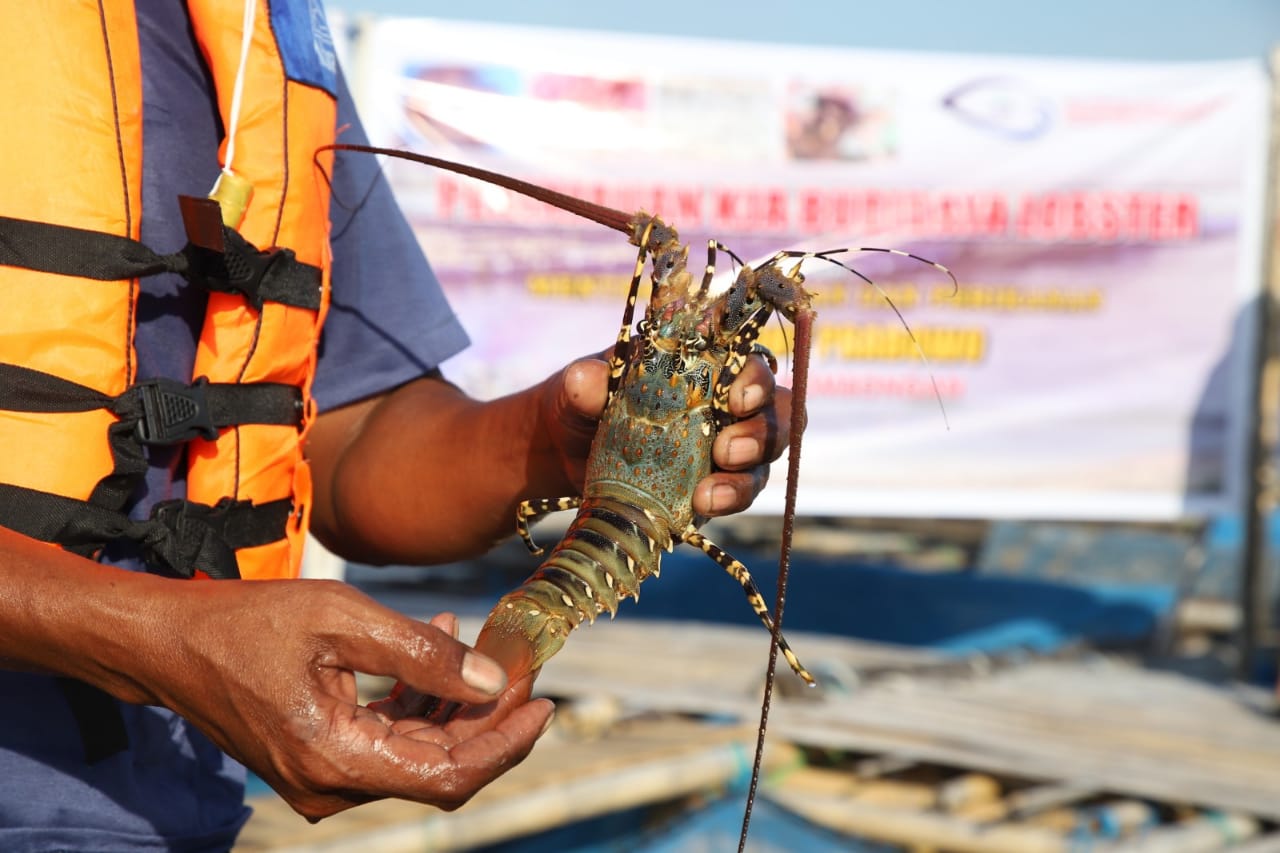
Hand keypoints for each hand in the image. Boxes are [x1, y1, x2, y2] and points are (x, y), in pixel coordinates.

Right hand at [142, 579, 553, 818]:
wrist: (168, 643)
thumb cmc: (245, 623)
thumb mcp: (342, 620)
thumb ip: (422, 655)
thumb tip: (492, 683)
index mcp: (335, 760)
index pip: (449, 776)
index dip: (505, 744)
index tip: (546, 704)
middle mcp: (330, 786)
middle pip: (439, 767)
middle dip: (488, 718)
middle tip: (521, 665)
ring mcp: (322, 778)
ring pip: (416, 754)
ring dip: (456, 705)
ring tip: (482, 644)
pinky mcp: (317, 759)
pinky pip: (386, 740)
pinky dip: (419, 703)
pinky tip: (439, 647)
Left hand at [543, 353, 791, 515]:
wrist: (565, 453)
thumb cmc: (581, 402)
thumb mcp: (577, 386)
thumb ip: (585, 381)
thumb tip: (585, 382)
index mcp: (705, 364)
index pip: (749, 363)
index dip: (754, 379)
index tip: (734, 398)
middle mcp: (727, 403)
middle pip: (777, 413)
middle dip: (763, 433)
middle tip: (727, 451)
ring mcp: (726, 447)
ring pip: (764, 460)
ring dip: (745, 478)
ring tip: (708, 496)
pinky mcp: (716, 485)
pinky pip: (738, 494)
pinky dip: (727, 501)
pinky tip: (699, 507)